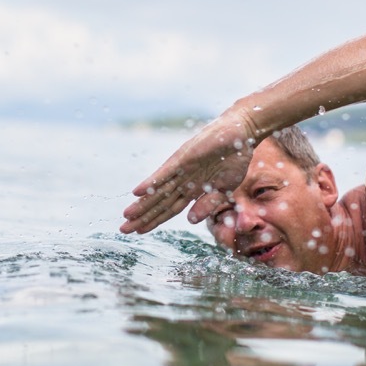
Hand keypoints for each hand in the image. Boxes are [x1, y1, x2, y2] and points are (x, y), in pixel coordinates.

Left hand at [120, 111, 258, 233]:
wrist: (241, 134)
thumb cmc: (233, 159)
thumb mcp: (224, 189)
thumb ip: (208, 204)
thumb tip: (190, 220)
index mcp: (193, 189)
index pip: (169, 209)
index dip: (154, 220)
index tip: (139, 231)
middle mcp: (183, 180)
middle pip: (159, 203)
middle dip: (143, 217)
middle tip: (124, 229)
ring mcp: (182, 169)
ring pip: (158, 190)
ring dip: (142, 203)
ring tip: (127, 216)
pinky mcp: (183, 158)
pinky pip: (165, 173)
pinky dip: (152, 182)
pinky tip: (137, 192)